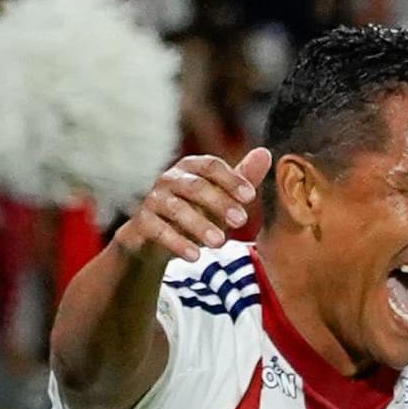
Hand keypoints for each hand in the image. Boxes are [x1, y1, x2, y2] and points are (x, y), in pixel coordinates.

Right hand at [116, 149, 267, 262]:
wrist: (155, 238)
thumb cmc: (195, 211)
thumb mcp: (222, 197)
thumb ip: (242, 178)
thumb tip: (265, 153)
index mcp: (190, 168)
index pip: (211, 166)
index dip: (231, 179)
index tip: (251, 196)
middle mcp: (169, 179)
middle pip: (195, 186)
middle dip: (219, 202)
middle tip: (242, 221)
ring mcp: (153, 200)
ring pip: (176, 209)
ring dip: (200, 225)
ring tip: (220, 242)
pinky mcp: (141, 222)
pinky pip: (158, 230)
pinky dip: (177, 243)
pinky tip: (195, 255)